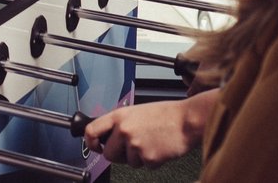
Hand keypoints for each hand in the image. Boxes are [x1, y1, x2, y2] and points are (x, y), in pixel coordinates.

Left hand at [83, 91, 215, 168]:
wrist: (186, 120)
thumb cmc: (164, 115)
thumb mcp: (136, 112)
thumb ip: (121, 123)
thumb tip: (109, 136)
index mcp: (119, 116)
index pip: (92, 130)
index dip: (90, 142)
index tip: (94, 146)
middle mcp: (124, 130)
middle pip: (108, 154)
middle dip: (119, 155)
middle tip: (132, 148)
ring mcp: (135, 145)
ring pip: (128, 162)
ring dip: (138, 157)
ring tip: (151, 142)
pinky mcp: (148, 158)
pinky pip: (145, 166)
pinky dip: (152, 160)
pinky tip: (159, 147)